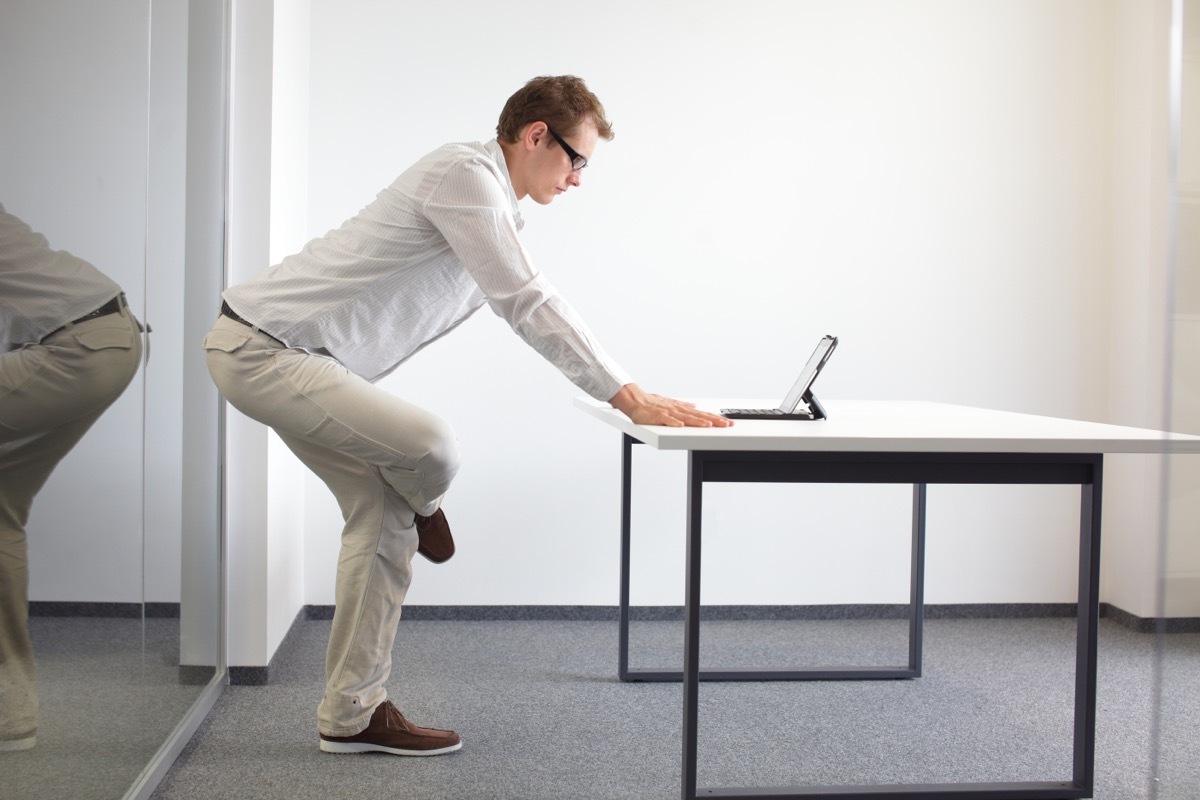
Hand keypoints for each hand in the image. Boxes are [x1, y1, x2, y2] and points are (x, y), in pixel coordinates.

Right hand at [608, 384, 733, 427]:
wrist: (635, 400)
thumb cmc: (651, 404)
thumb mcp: (670, 403)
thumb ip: (682, 405)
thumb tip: (694, 406)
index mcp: (681, 409)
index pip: (701, 414)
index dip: (715, 418)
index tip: (727, 422)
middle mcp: (677, 410)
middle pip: (698, 416)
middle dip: (714, 421)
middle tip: (726, 424)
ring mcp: (668, 413)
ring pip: (686, 418)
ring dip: (698, 421)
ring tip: (709, 425)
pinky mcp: (657, 416)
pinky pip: (667, 420)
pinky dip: (674, 422)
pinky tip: (682, 425)